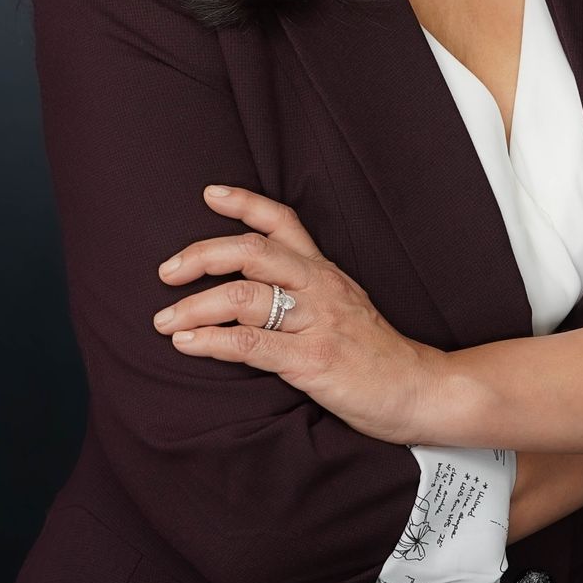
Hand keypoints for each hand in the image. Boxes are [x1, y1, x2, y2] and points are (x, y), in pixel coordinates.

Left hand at [150, 185, 445, 445]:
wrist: (417, 388)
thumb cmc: (375, 353)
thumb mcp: (344, 306)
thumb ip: (306, 292)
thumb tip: (251, 289)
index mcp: (325, 272)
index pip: (283, 222)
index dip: (244, 203)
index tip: (209, 193)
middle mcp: (319, 287)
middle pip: (252, 251)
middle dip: (201, 256)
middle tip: (167, 272)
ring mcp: (317, 322)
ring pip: (244, 297)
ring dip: (194, 306)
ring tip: (164, 321)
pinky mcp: (312, 359)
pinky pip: (251, 344)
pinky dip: (211, 342)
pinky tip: (187, 344)